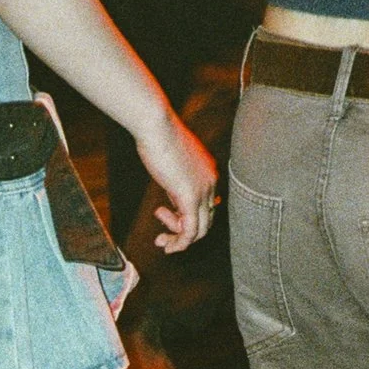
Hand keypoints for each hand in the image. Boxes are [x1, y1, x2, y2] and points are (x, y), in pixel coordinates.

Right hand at [136, 114, 216, 252]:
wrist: (156, 125)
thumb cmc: (159, 135)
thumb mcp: (172, 161)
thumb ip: (177, 179)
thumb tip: (173, 192)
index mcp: (209, 173)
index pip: (206, 207)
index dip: (186, 217)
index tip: (165, 214)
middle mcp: (212, 183)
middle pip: (206, 221)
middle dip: (182, 232)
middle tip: (161, 234)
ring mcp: (203, 191)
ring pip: (199, 230)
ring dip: (178, 240)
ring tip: (160, 238)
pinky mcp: (190, 198)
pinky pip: (190, 231)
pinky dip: (179, 242)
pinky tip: (165, 243)